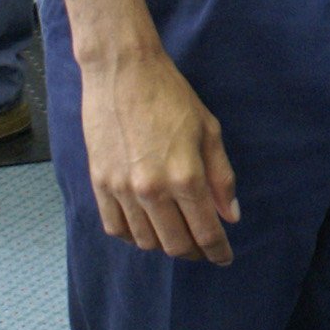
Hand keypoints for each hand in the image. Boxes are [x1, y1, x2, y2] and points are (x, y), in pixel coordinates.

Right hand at [79, 42, 239, 261]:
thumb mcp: (209, 130)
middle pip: (175, 244)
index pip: (205, 232)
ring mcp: (122, 189)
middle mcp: (152, 189)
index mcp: (185, 176)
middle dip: (195, 253)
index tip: (224, 258)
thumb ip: (221, 177)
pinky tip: (146, 229)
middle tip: (203, 249)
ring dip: (165, 245)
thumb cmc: (171, 96)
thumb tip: (230, 216)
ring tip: (177, 237)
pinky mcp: (99, 183)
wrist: (122, 71)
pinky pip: (116, 228)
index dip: (218, 251)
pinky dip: (134, 236)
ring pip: (146, 241)